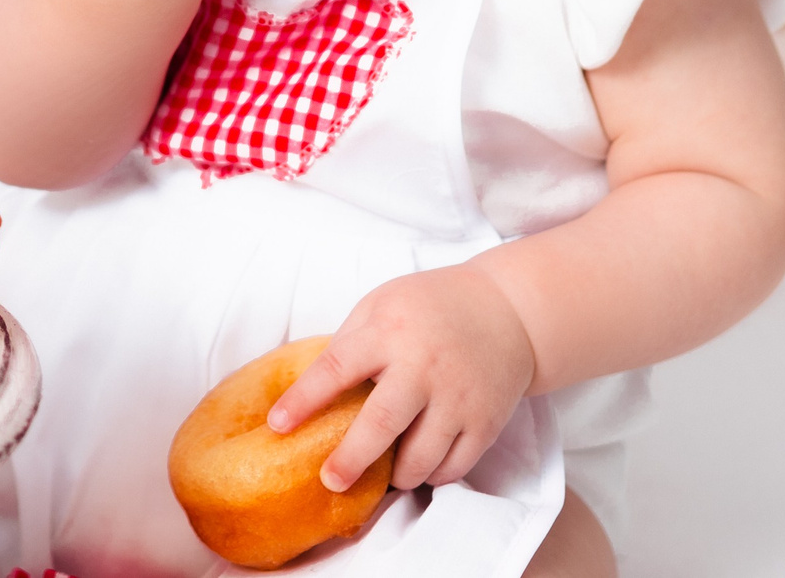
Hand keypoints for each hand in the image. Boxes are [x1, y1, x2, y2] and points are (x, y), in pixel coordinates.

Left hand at [267, 265, 536, 493]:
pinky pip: (452, 468)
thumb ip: (350, 343)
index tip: (277, 425)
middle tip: (328, 480)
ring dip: (394, 476)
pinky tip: (414, 468)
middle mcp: (424, 367)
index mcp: (390, 331)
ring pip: (419, 458)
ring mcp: (458, 398)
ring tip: (378, 475)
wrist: (508, 310)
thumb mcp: (383, 303)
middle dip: (350, 459)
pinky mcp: (485, 422)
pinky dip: (429, 476)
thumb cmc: (431, 306)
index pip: (337, 368)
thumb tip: (310, 392)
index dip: (303, 399)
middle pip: (381, 425)